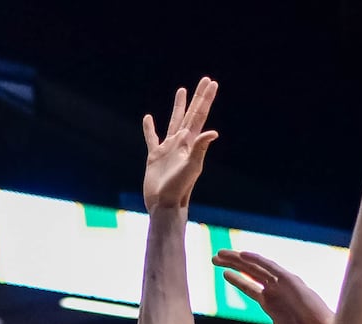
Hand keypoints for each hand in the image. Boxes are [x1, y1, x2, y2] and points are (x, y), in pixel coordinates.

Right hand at [142, 77, 218, 211]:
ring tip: (181, 90)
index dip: (205, 99)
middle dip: (198, 97)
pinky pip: (152, 138)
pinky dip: (149, 128)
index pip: (199, 115)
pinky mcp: (155, 157)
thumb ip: (200, 148)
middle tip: (205, 80)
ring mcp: (168, 149)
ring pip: (174, 121)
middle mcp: (181, 143)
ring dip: (178, 106)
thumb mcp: (191, 167)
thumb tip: (213, 132)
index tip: (212, 83)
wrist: (165, 205)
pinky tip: (148, 118)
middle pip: (191, 114)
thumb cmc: (179, 189)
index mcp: (190, 143)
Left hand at [213, 249, 332, 323]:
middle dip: (232, 264)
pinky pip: (271, 267)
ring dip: (239, 259)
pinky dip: (257, 260)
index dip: (236, 279)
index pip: (249, 287)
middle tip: (215, 257)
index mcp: (271, 303)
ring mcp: (282, 284)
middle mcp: (275, 291)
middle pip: (249, 272)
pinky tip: (242, 255)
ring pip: (257, 267)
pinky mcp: (290, 281)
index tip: (223, 272)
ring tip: (222, 253)